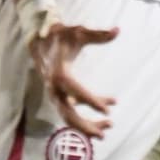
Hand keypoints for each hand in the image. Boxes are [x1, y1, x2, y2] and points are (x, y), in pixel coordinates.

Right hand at [28, 22, 119, 137]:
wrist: (42, 42)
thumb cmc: (63, 36)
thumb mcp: (79, 32)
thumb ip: (98, 34)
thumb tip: (118, 30)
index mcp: (59, 73)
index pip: (75, 91)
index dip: (91, 101)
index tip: (108, 109)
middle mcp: (54, 88)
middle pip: (68, 113)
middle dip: (85, 124)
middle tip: (107, 128)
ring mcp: (55, 95)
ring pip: (69, 117)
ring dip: (87, 125)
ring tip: (108, 126)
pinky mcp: (59, 98)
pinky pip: (71, 112)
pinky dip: (86, 117)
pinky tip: (105, 113)